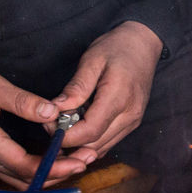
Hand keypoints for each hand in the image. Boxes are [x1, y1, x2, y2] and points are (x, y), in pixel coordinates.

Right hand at [0, 58, 90, 187]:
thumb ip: (23, 101)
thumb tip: (54, 112)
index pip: (24, 166)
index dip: (53, 168)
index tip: (78, 163)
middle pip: (24, 178)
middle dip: (56, 175)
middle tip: (86, 162)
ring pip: (18, 177)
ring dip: (46, 174)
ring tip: (75, 162)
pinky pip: (11, 169)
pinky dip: (33, 169)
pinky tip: (53, 158)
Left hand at [48, 21, 162, 162]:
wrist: (143, 44)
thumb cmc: (117, 48)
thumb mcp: (92, 60)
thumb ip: (76, 88)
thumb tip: (56, 109)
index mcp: (119, 97)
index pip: (89, 131)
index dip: (65, 135)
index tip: (48, 125)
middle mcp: (130, 115)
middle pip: (94, 145)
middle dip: (69, 141)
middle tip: (51, 124)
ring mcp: (133, 121)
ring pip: (101, 147)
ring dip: (79, 143)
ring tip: (64, 124)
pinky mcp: (132, 123)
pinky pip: (108, 142)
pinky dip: (90, 141)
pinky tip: (79, 126)